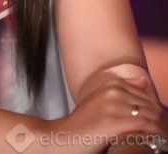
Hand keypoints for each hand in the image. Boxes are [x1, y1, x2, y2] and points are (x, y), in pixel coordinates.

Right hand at [51, 75, 167, 152]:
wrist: (64, 136)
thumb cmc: (83, 123)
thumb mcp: (101, 99)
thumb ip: (122, 89)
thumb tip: (143, 81)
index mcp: (111, 82)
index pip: (146, 94)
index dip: (156, 109)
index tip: (160, 122)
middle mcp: (113, 90)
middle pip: (150, 104)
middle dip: (161, 119)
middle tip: (163, 131)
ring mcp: (113, 105)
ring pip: (151, 115)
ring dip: (161, 128)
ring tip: (162, 138)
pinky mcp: (114, 122)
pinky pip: (145, 126)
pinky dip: (156, 134)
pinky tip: (156, 141)